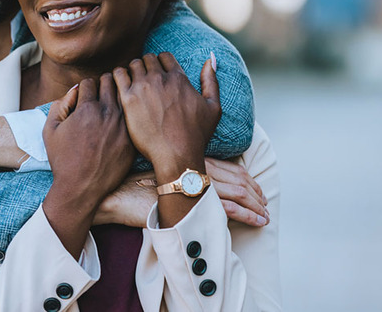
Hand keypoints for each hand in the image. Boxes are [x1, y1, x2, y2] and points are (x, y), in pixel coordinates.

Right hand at [42, 74, 136, 256]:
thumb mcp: (50, 130)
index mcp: (86, 109)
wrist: (81, 188)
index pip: (89, 82)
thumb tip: (75, 90)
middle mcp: (107, 114)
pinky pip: (133, 118)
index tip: (84, 95)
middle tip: (100, 94)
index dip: (84, 87)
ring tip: (111, 105)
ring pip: (125, 97)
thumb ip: (61, 104)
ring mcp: (123, 127)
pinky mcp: (132, 140)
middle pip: (110, 83)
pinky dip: (127, 116)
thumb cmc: (62, 159)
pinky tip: (119, 123)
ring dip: (118, 97)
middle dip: (103, 85)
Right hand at [94, 162, 268, 227]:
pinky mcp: (192, 202)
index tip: (256, 189)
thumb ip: (178, 176)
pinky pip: (228, 209)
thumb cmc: (131, 187)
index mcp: (188, 158)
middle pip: (236, 177)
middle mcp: (195, 167)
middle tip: (265, 204)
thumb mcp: (159, 176)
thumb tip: (197, 187)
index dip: (246, 177)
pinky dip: (247, 215)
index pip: (228, 166)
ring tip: (265, 216)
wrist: (116, 195)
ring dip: (255, 206)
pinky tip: (257, 222)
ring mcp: (194, 184)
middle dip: (255, 192)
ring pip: (237, 192)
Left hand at [113, 52, 220, 176]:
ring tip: (133, 84)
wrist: (176, 155)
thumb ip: (211, 80)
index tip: (158, 74)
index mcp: (179, 78)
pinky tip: (120, 88)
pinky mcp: (128, 99)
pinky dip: (118, 77)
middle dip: (146, 66)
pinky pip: (117, 75)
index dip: (161, 63)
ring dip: (133, 71)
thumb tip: (211, 58)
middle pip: (148, 58)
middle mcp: (160, 79)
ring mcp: (143, 87)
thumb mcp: (213, 107)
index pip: (164, 56)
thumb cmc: (196, 135)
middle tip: (145, 80)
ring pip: (133, 64)